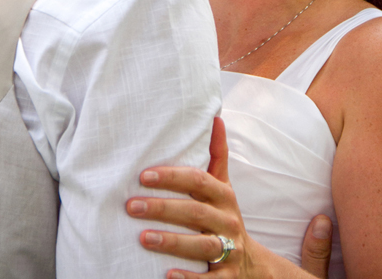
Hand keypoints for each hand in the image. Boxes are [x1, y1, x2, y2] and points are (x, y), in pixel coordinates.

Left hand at [127, 117, 332, 277]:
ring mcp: (229, 251)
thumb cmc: (223, 216)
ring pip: (201, 246)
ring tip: (142, 238)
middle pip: (194, 213)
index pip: (198, 181)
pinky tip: (166, 275)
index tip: (143, 175)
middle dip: (162, 208)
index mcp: (223, 196)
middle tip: (131, 206)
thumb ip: (217, 154)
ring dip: (171, 242)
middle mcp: (227, 222)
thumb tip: (216, 117)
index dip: (172, 177)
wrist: (250, 265)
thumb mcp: (223, 186)